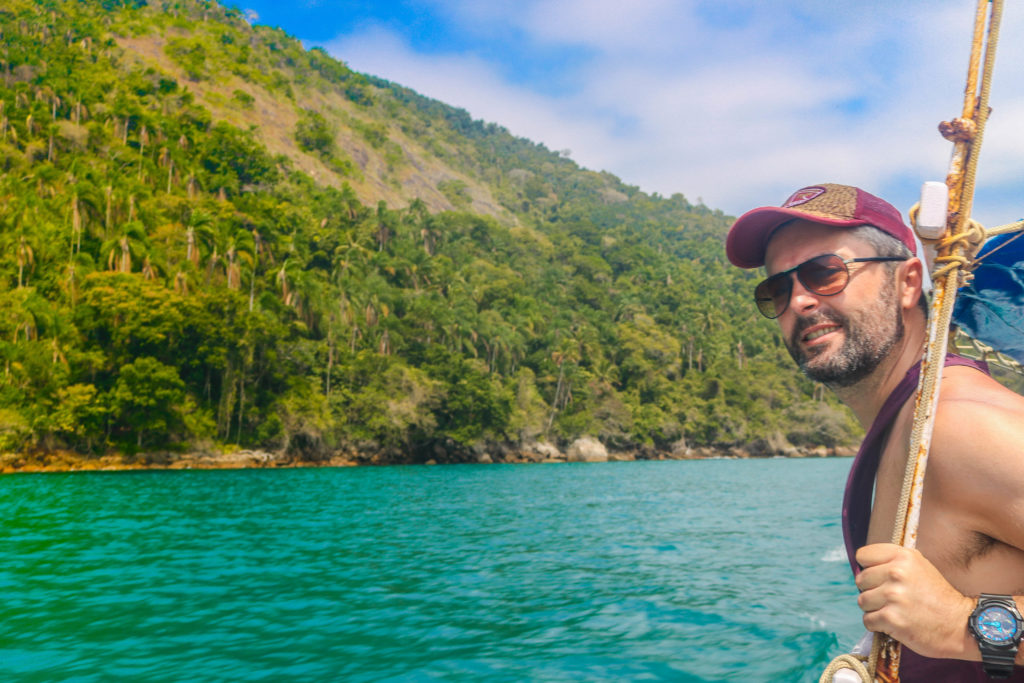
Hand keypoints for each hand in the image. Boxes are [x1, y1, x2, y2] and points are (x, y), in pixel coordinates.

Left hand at [854, 543, 975, 659]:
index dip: (869, 568)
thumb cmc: (938, 597)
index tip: (880, 577)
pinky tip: (895, 623)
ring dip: (875, 609)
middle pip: (860, 580)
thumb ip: (893, 561)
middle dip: (872, 590)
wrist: (961, 626)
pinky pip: (868, 620)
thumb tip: (864, 565)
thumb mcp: (920, 566)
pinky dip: (878, 625)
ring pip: (862, 601)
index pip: (863, 555)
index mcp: (903, 556)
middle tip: (892, 599)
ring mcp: (893, 596)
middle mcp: (897, 573)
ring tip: (895, 611)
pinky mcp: (891, 618)